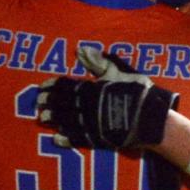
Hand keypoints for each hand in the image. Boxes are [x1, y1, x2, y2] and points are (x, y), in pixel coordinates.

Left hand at [38, 44, 176, 154]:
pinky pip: (79, 139)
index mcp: (93, 88)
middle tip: (38, 102)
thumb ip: (99, 62)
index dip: (53, 86)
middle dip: (50, 102)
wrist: (152, 118)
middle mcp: (89, 105)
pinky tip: (56, 139)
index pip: (67, 85)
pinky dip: (67, 139)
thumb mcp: (120, 71)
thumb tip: (80, 50)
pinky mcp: (99, 138)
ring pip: (68, 120)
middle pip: (64, 103)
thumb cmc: (138, 92)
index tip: (42, 87)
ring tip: (42, 118)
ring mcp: (93, 123)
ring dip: (54, 118)